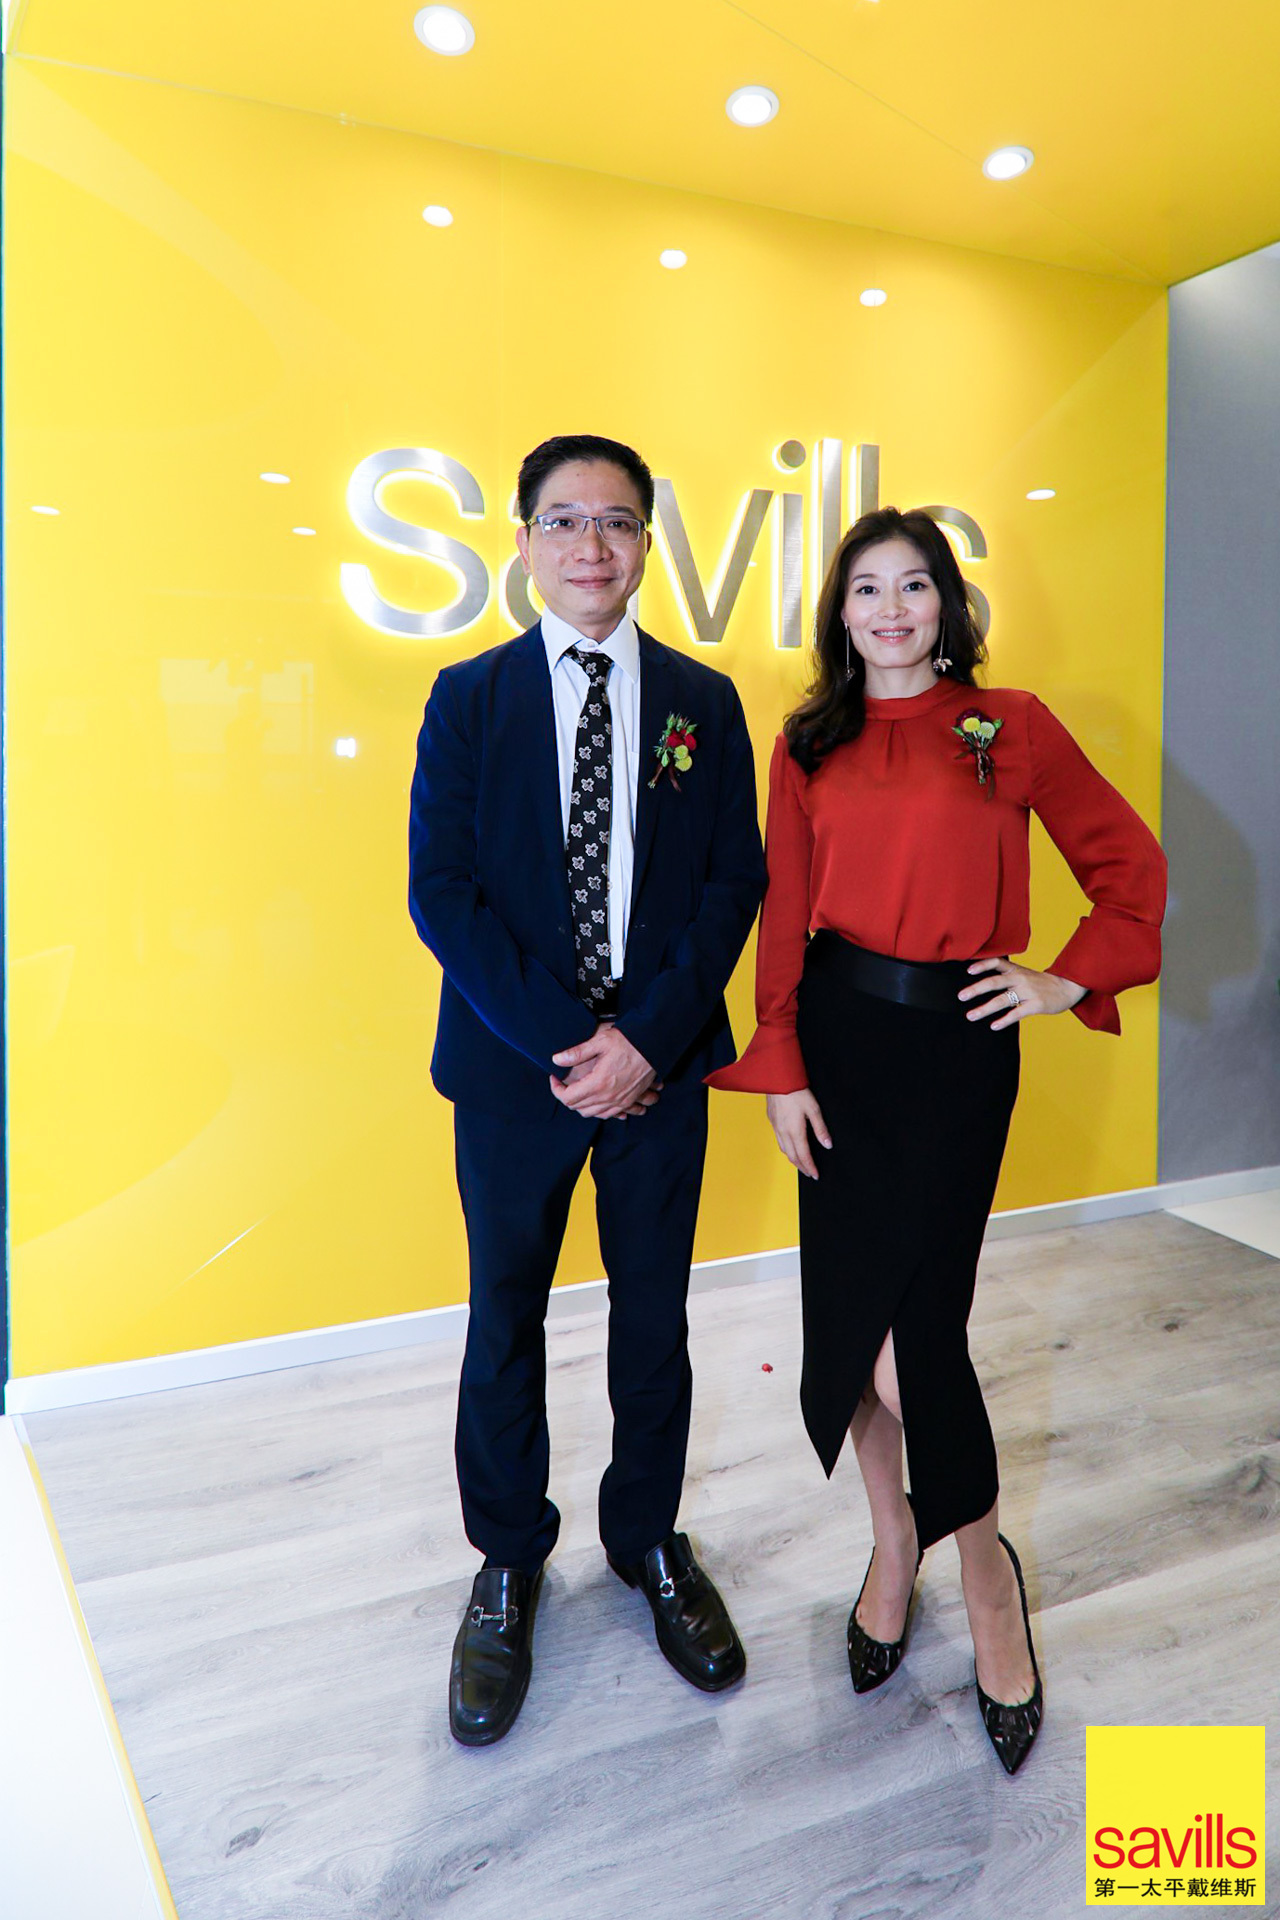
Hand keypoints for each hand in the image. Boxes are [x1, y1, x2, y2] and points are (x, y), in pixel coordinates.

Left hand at [550, 1025, 658, 1119]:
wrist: (655, 1045)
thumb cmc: (629, 1041)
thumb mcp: (600, 1042)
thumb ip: (576, 1053)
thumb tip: (556, 1059)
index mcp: (598, 1083)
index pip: (567, 1098)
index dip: (556, 1089)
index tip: (554, 1078)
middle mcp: (608, 1097)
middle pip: (578, 1108)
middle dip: (567, 1096)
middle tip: (564, 1082)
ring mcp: (621, 1102)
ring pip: (593, 1114)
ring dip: (582, 1105)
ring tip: (578, 1089)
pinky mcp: (630, 1101)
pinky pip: (610, 1115)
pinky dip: (599, 1110)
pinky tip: (597, 1099)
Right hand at [765, 1088, 831, 1179]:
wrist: (778, 1079)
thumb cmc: (796, 1091)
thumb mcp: (814, 1109)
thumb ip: (821, 1129)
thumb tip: (827, 1144)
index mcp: (795, 1130)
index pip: (803, 1155)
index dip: (810, 1167)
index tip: (815, 1175)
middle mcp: (783, 1131)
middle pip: (792, 1156)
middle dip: (802, 1167)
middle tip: (809, 1173)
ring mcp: (776, 1127)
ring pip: (784, 1150)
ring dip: (793, 1159)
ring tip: (801, 1164)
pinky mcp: (772, 1121)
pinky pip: (779, 1141)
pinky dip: (786, 1149)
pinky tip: (790, 1147)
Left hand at [959, 958, 1086, 1029]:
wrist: (1067, 987)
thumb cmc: (1040, 983)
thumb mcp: (1023, 974)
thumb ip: (1006, 976)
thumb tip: (982, 983)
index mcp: (1016, 970)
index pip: (996, 963)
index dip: (982, 965)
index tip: (968, 971)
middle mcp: (1020, 979)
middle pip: (994, 982)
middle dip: (976, 989)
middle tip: (961, 996)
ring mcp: (1028, 992)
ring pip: (1002, 1000)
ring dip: (984, 1008)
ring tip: (971, 1015)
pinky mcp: (1036, 1005)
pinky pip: (1017, 1013)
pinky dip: (1004, 1020)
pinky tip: (994, 1026)